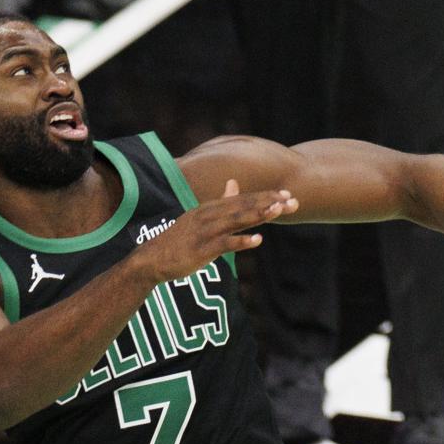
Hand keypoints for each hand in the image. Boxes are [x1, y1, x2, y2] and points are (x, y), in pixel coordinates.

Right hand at [129, 179, 294, 284]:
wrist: (150, 259)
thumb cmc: (179, 240)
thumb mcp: (200, 216)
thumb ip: (221, 202)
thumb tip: (234, 183)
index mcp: (211, 208)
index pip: (243, 199)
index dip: (265, 196)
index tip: (287, 194)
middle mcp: (209, 215)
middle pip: (244, 207)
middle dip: (269, 203)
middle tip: (293, 200)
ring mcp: (205, 232)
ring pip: (236, 221)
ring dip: (258, 215)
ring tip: (279, 211)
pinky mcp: (201, 249)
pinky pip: (224, 244)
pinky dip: (241, 241)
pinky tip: (258, 240)